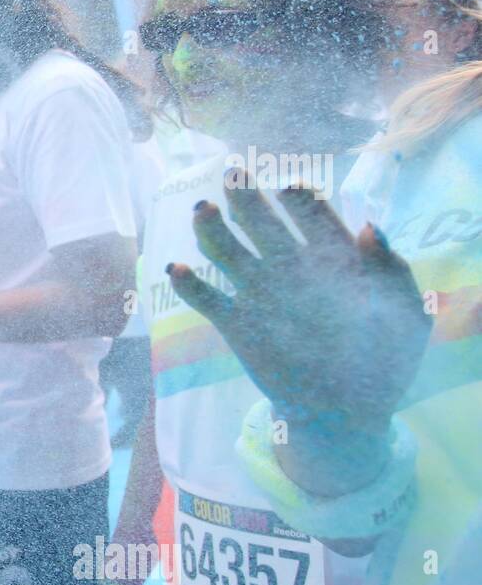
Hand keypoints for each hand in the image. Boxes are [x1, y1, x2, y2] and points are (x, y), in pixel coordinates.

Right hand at [167, 170, 430, 492]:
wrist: (344, 410)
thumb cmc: (383, 359)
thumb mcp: (406, 313)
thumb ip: (391, 269)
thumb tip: (368, 226)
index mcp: (332, 259)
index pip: (312, 217)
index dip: (300, 201)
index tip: (290, 190)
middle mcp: (291, 269)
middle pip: (264, 224)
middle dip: (247, 199)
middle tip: (233, 174)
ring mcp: (261, 295)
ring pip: (230, 254)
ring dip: (213, 231)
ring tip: (200, 211)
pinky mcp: (238, 325)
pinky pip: (209, 301)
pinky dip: (192, 287)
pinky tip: (177, 269)